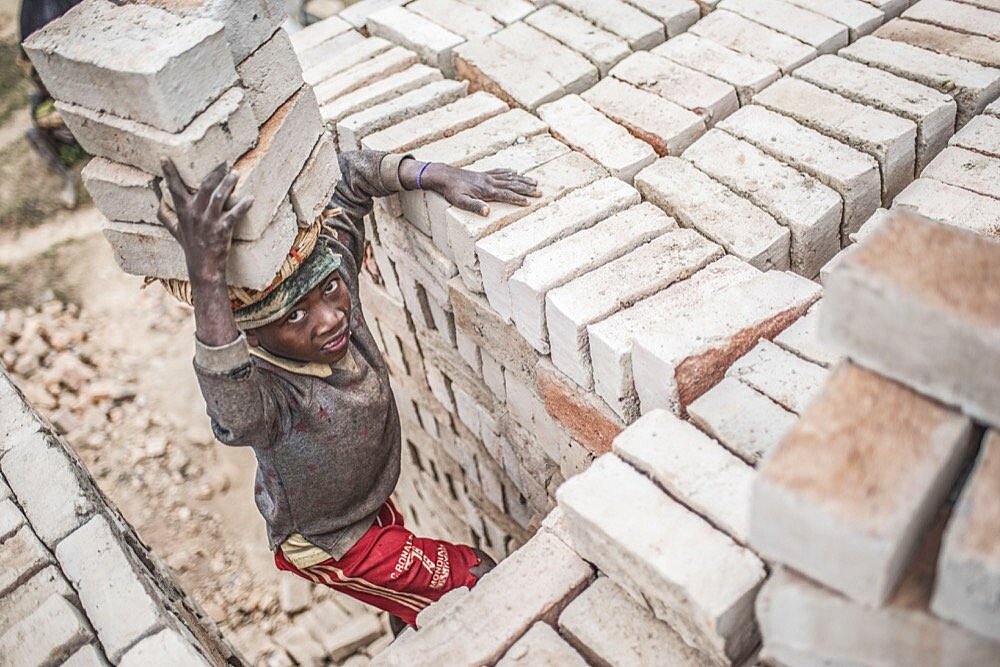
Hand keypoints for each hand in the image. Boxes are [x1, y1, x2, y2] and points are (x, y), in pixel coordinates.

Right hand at [157, 159, 252, 284]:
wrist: (203, 267)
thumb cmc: (190, 246)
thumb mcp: (174, 231)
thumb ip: (165, 216)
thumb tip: (157, 202)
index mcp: (183, 211)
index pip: (174, 188)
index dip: (169, 172)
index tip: (165, 157)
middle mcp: (194, 214)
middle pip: (204, 186)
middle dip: (215, 171)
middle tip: (225, 162)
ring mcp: (209, 221)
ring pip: (219, 196)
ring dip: (228, 183)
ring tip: (235, 173)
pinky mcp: (222, 230)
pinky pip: (234, 214)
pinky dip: (243, 205)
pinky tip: (251, 198)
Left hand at [403, 161, 540, 215]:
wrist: (444, 176)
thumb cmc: (451, 191)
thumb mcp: (461, 202)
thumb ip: (474, 207)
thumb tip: (487, 212)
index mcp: (486, 191)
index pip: (506, 195)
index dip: (518, 198)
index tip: (530, 202)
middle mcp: (490, 182)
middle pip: (512, 185)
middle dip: (527, 189)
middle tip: (540, 192)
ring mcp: (487, 176)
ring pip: (509, 177)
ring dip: (523, 180)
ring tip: (535, 182)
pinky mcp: (483, 173)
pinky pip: (500, 172)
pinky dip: (510, 172)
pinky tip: (515, 171)